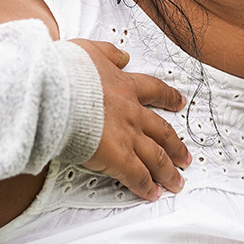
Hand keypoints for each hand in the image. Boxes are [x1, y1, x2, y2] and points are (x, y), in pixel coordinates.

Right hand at [71, 39, 189, 200]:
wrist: (57, 91)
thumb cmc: (67, 72)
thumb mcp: (91, 51)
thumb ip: (109, 53)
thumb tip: (123, 55)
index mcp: (125, 86)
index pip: (154, 91)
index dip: (169, 97)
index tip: (179, 102)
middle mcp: (132, 112)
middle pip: (162, 131)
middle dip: (176, 145)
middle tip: (186, 156)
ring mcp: (128, 136)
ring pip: (156, 156)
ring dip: (168, 171)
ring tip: (177, 182)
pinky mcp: (118, 157)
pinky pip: (137, 176)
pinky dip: (146, 187)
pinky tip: (152, 194)